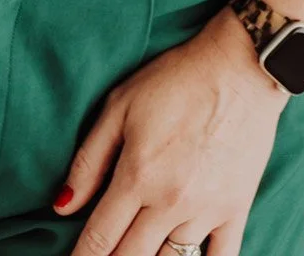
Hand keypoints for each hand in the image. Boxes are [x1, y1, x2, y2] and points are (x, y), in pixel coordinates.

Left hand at [52, 9, 288, 254]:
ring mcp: (206, 210)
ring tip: (139, 252)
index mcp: (137, 175)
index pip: (99, 238)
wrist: (240, 67)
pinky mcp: (236, 210)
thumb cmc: (176, 79)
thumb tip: (63, 206)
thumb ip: (89, 160)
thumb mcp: (120, 106)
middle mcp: (170, 202)